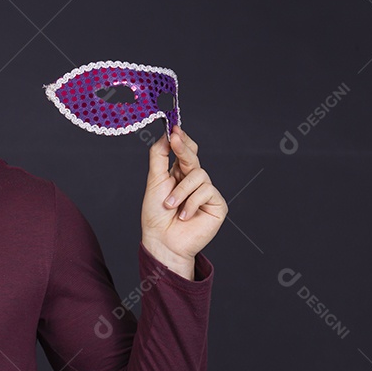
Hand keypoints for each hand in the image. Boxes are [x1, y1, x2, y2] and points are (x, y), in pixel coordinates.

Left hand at [141, 126, 226, 278]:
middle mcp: (194, 181)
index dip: (181, 140)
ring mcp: (207, 192)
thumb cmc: (156, 215)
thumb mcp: (154, 181)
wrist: (162, 241)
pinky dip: (191, 203)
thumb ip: (159, 157)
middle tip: (175, 138)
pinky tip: (184, 216)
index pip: (184, 152)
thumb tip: (165, 135)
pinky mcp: (217, 204)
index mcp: (179, 174)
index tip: (174, 129)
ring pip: (199, 175)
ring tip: (171, 206)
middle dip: (183, 148)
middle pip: (193, 157)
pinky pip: (207, 192)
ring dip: (181, 191)